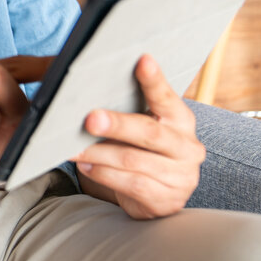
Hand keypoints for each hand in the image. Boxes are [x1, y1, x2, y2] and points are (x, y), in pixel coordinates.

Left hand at [74, 55, 204, 218]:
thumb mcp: (143, 127)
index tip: (142, 59)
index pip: (168, 98)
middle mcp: (187, 147)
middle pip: (149, 133)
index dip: (155, 80)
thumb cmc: (143, 150)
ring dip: (99, 154)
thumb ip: (128, 111)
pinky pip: (131, 185)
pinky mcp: (166, 200)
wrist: (159, 196)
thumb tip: (86, 92)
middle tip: (90, 118)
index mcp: (182, 121)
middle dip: (117, 124)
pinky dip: (104, 174)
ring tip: (73, 148)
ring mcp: (181, 177)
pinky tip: (86, 167)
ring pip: (133, 161)